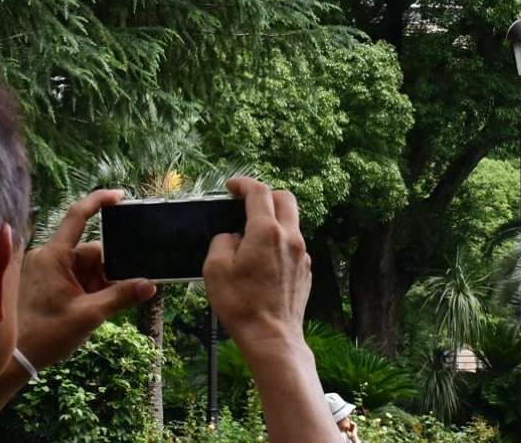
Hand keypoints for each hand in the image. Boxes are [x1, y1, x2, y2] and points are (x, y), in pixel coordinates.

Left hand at [17, 189, 157, 367]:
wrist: (15, 359)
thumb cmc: (45, 334)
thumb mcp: (89, 315)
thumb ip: (121, 296)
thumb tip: (150, 284)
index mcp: (53, 256)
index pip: (78, 216)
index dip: (100, 201)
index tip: (121, 196)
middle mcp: (48, 257)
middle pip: (90, 251)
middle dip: (110, 270)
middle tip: (128, 287)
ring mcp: (46, 271)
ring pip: (85, 268)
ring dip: (100, 283)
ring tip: (105, 307)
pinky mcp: (45, 284)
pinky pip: (75, 279)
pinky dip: (89, 290)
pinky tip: (96, 308)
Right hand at [204, 177, 312, 362]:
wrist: (272, 337)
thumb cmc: (241, 304)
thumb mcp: (215, 269)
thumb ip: (222, 242)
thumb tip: (232, 237)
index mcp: (266, 231)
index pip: (259, 192)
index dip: (244, 183)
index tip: (231, 187)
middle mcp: (290, 237)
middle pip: (285, 198)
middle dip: (266, 194)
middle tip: (246, 204)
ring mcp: (302, 254)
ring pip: (292, 222)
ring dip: (274, 219)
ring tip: (252, 236)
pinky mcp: (306, 271)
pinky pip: (294, 245)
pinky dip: (280, 242)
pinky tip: (264, 260)